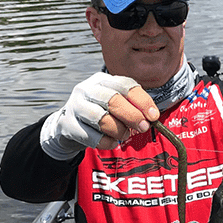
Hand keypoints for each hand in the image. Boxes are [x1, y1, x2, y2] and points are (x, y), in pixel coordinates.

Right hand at [40, 72, 159, 159]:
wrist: (68, 124)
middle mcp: (86, 89)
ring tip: (123, 135)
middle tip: (143, 127)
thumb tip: (151, 117)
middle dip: (132, 116)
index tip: (153, 116)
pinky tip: (111, 142)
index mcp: (102, 80)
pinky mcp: (68, 125)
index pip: (125, 85)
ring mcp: (75, 106)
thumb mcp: (116, 104)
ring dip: (118, 130)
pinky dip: (106, 142)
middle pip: (113, 99)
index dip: (142, 101)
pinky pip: (92, 137)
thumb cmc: (99, 113)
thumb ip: (133, 107)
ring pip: (102, 118)